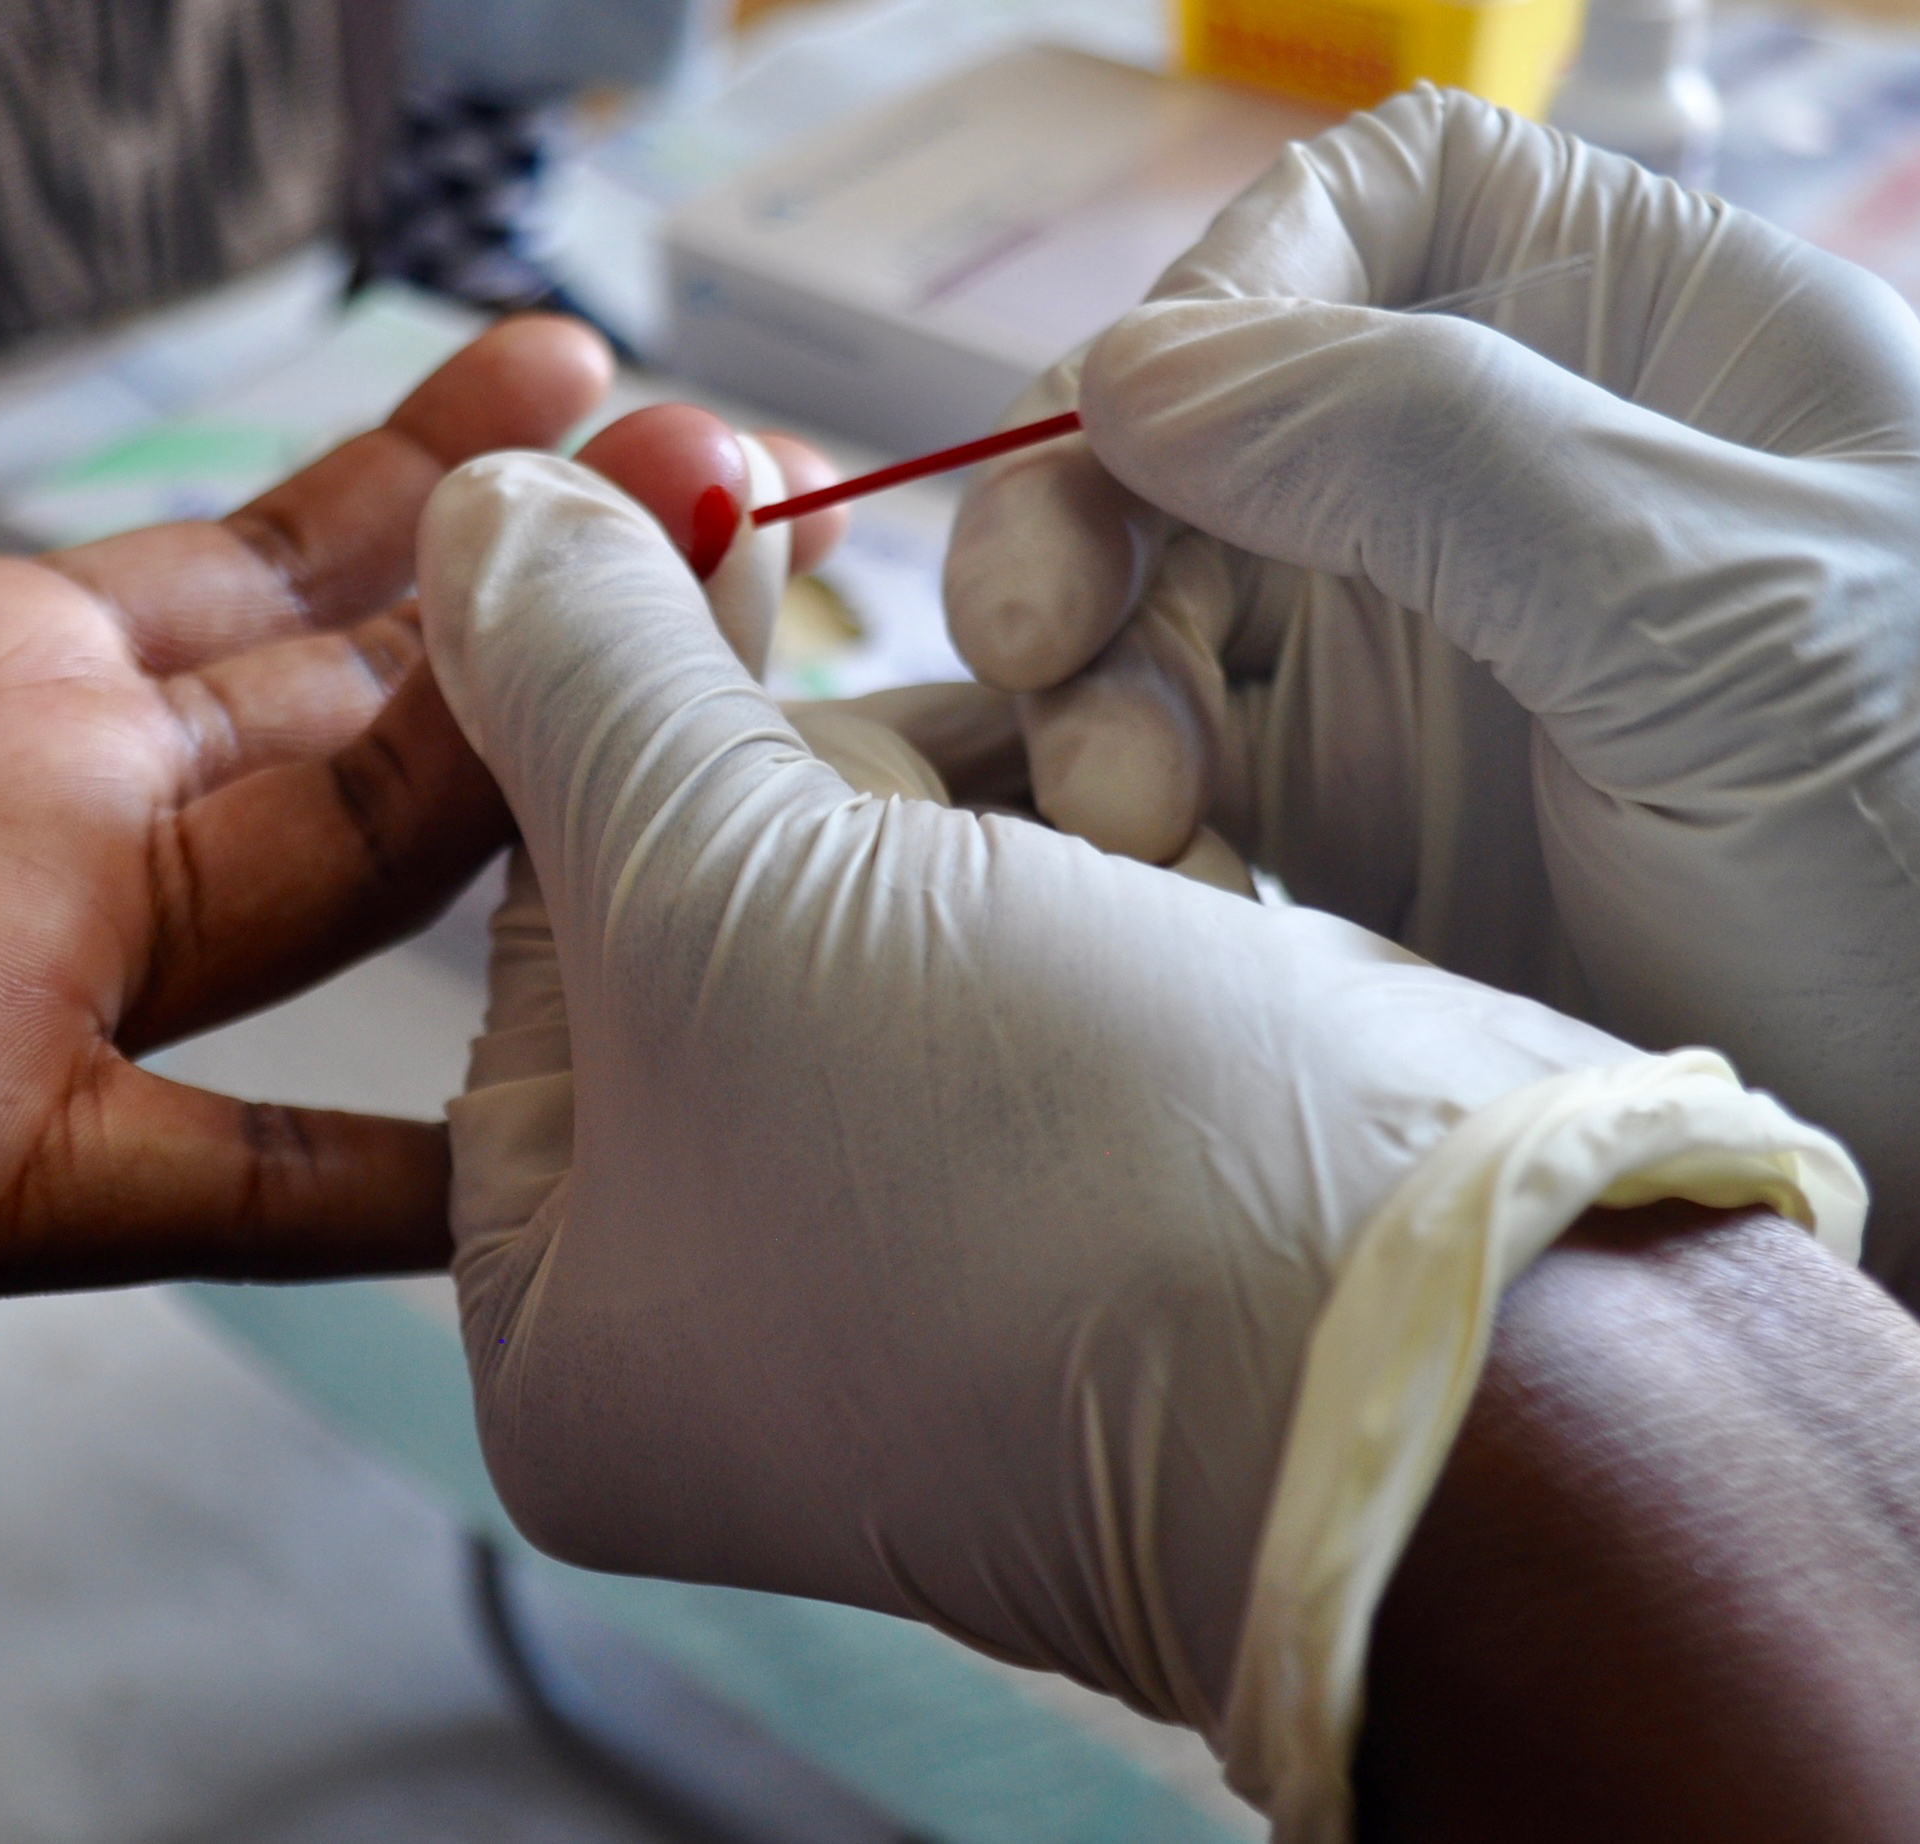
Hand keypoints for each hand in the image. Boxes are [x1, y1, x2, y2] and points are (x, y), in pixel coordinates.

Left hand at [0, 242, 609, 1342]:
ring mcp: (38, 983)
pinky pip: (232, 1183)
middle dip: (540, 586)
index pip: (266, 566)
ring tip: (710, 672)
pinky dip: (387, 1181)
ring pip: (343, 871)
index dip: (425, 473)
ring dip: (530, 782)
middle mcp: (51, 813)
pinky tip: (538, 1159)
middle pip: (354, 690)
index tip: (566, 378)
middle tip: (714, 471)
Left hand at [418, 409, 1859, 1835]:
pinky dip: (1094, 865)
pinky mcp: (1103, 1185)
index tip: (671, 517)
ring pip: (894, 904)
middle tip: (872, 619)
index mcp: (565, 1322)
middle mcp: (730, 1310)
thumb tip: (467, 511)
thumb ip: (576, 678)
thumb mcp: (719, 895)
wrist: (1451, 1342)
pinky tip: (1162, 844)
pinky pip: (1037, 951)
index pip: (528, 936)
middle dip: (816, 764)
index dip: (594, 712)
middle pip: (709, 914)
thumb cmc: (1022, 1170)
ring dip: (983, 795)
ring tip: (1082, 786)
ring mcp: (927, 1254)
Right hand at [942, 88, 1919, 1396]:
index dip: (1237, 278)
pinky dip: (1124, 801)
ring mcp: (1416, 650)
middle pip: (1216, 414)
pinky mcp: (1351, 816)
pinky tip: (1150, 870)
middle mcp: (1501, 475)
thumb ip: (1429, 452)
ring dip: (1095, 685)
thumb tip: (1132, 369)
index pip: (1380, 212)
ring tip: (1130, 810)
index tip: (1136, 419)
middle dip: (1096, 510)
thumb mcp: (1712, 613)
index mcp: (1641, 343)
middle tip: (1030, 636)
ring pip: (1158, 596)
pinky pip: (1169, 757)